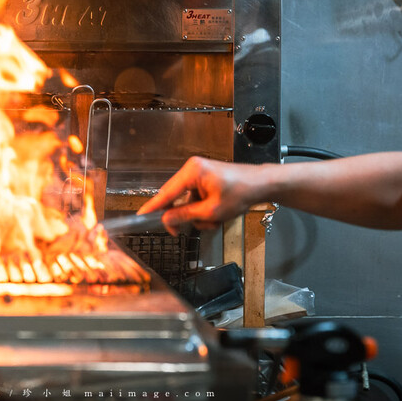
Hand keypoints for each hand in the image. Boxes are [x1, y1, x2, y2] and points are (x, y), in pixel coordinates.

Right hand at [137, 157, 261, 234]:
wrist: (263, 184)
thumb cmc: (241, 193)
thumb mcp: (211, 211)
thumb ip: (185, 215)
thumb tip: (165, 220)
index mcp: (191, 172)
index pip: (166, 193)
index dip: (152, 207)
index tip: (139, 216)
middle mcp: (192, 169)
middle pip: (175, 198)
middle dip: (185, 216)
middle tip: (182, 231)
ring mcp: (199, 174)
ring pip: (187, 202)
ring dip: (198, 216)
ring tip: (215, 220)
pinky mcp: (206, 180)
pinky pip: (196, 199)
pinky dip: (204, 210)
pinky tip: (218, 215)